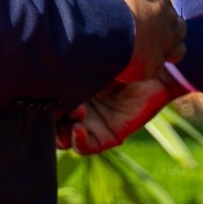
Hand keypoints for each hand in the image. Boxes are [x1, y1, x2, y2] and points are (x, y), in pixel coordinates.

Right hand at [57, 67, 187, 154]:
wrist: (159, 68)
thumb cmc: (127, 56)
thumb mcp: (95, 57)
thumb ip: (73, 61)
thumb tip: (46, 58)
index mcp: (74, 89)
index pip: (48, 102)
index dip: (43, 100)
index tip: (46, 89)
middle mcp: (80, 108)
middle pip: (52, 123)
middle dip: (50, 119)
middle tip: (56, 106)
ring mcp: (93, 124)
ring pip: (64, 138)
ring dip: (62, 130)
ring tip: (75, 114)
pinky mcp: (108, 136)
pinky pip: (86, 147)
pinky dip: (79, 141)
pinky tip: (78, 129)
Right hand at [90, 0, 185, 83]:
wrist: (113, 27)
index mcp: (161, 2)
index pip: (164, 7)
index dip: (153, 13)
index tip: (139, 17)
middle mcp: (170, 24)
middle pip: (178, 28)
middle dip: (167, 32)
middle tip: (149, 35)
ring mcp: (165, 47)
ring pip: (178, 51)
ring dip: (167, 51)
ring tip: (150, 53)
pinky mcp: (154, 68)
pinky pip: (158, 71)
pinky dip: (151, 69)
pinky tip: (139, 68)